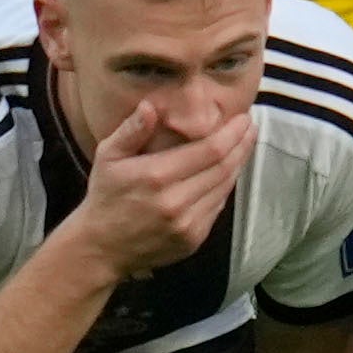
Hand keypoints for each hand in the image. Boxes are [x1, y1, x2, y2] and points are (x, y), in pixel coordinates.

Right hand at [64, 87, 248, 275]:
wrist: (101, 247)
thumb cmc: (105, 196)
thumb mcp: (107, 157)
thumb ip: (131, 130)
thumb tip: (150, 105)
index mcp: (156, 176)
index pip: (210, 150)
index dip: (232, 133)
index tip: (244, 118)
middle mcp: (176, 201)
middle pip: (224, 168)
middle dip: (242, 145)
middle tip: (251, 127)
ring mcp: (187, 224)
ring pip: (224, 188)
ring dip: (238, 165)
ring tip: (245, 145)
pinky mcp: (193, 239)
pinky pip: (217, 207)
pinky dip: (225, 187)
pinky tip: (227, 172)